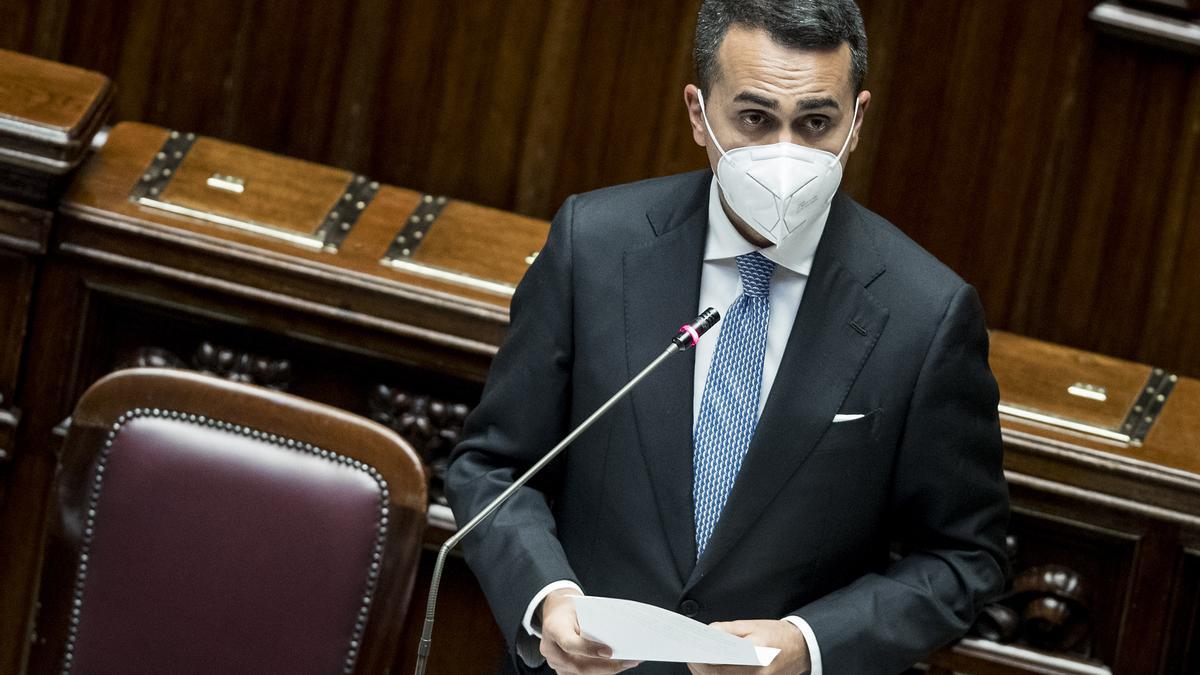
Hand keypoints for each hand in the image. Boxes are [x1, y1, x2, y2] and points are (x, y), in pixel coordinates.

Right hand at [539, 589, 641, 673]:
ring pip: (584, 672)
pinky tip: (618, 664)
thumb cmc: (570, 609)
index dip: (589, 649)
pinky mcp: (564, 670)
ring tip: (628, 662)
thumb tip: (615, 637)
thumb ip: (592, 622)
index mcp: (553, 628)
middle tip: (628, 661)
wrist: (555, 615)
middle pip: (580, 665)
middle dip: (607, 666)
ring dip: (608, 669)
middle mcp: (551, 650)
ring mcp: (556, 663)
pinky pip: (585, 673)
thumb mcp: (579, 607)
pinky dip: (603, 670)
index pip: (570, 643)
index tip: (609, 652)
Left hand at [687, 619, 810, 674]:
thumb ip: (727, 629)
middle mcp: (755, 673)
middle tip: (690, 657)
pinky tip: (711, 668)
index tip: (691, 654)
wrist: (802, 649)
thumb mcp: (753, 625)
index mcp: (755, 655)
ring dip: (708, 673)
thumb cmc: (778, 635)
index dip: (701, 661)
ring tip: (697, 662)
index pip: (719, 665)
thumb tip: (708, 632)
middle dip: (701, 668)